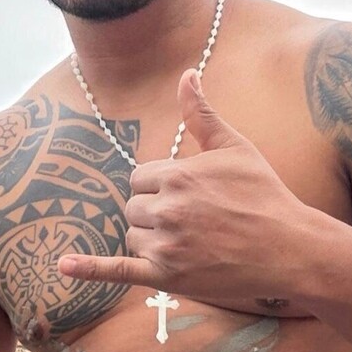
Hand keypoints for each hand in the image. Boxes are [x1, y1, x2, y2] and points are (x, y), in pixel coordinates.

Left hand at [57, 70, 314, 312]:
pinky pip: (118, 271)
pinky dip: (88, 268)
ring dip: (152, 239)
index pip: (140, 178)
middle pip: (133, 208)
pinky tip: (62, 265)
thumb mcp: (235, 147)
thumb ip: (201, 114)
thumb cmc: (265, 195)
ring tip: (192, 242)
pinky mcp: (167, 277)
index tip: (189, 196)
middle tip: (195, 221)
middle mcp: (166, 209)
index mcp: (176, 175)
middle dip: (155, 212)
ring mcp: (165, 245)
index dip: (160, 187)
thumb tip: (186, 74)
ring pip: (133, 237)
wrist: (290, 249)